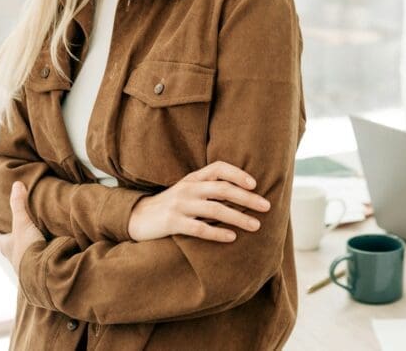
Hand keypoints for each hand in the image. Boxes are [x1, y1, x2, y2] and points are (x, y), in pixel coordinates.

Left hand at [0, 181, 44, 273]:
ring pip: (22, 256)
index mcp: (6, 246)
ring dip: (26, 249)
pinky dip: (40, 255)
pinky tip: (49, 250)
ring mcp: (26, 266)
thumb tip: (16, 184)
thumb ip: (19, 204)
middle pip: (7, 248)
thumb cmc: (27, 248)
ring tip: (35, 239)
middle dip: (10, 240)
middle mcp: (13, 257)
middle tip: (15, 231)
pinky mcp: (39, 269)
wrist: (42, 271)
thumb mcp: (22, 223)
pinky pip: (37, 261)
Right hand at [128, 160, 270, 242]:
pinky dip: (217, 233)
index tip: (255, 184)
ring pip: (215, 209)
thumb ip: (209, 188)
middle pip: (222, 189)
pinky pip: (199, 228)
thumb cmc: (172, 204)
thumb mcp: (188, 190)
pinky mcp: (172, 223)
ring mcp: (180, 205)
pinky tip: (231, 237)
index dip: (238, 174)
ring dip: (238, 217)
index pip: (219, 168)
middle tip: (266, 206)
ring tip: (256, 225)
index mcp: (193, 178)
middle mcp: (188, 188)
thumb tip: (244, 194)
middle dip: (247, 198)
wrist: (139, 217)